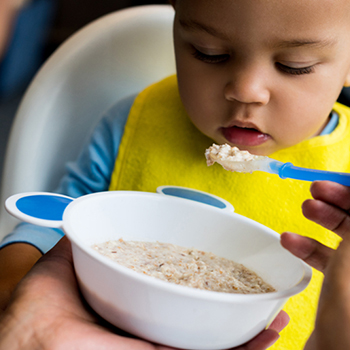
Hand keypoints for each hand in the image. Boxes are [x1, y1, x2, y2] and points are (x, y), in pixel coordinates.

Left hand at [0, 236, 287, 349]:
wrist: (31, 349)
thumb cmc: (37, 313)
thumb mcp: (67, 263)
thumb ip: (84, 240)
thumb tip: (91, 217)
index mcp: (133, 303)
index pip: (178, 290)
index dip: (206, 279)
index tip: (228, 264)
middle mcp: (151, 326)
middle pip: (203, 314)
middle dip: (236, 300)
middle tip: (263, 285)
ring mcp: (162, 344)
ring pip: (216, 337)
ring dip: (250, 322)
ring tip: (275, 306)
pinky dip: (245, 345)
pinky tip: (267, 328)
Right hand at [281, 181, 349, 349]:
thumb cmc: (349, 323)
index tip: (339, 180)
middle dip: (340, 202)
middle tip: (317, 189)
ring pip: (347, 238)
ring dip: (323, 221)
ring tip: (304, 207)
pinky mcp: (346, 285)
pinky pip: (332, 257)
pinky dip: (311, 247)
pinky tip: (290, 240)